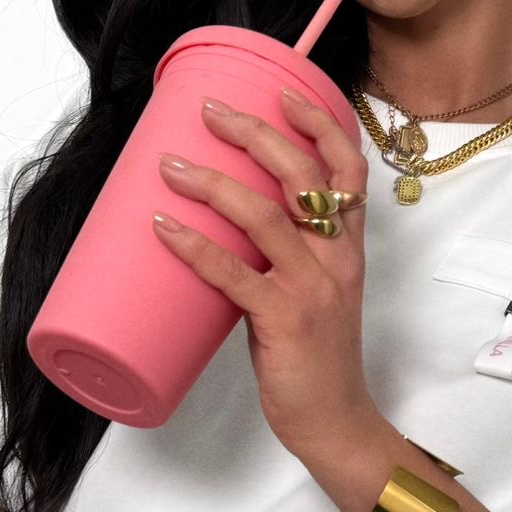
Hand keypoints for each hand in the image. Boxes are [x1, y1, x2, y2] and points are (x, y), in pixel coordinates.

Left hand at [152, 87, 378, 460]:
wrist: (335, 421)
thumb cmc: (316, 359)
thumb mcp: (314, 295)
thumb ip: (281, 260)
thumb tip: (221, 229)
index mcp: (348, 249)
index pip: (348, 169)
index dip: (319, 123)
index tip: (284, 91)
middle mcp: (337, 259)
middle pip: (303, 175)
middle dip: (254, 134)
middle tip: (210, 112)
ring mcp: (313, 289)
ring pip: (265, 215)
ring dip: (211, 184)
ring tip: (170, 166)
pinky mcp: (284, 321)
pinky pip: (234, 273)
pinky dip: (195, 246)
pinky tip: (163, 228)